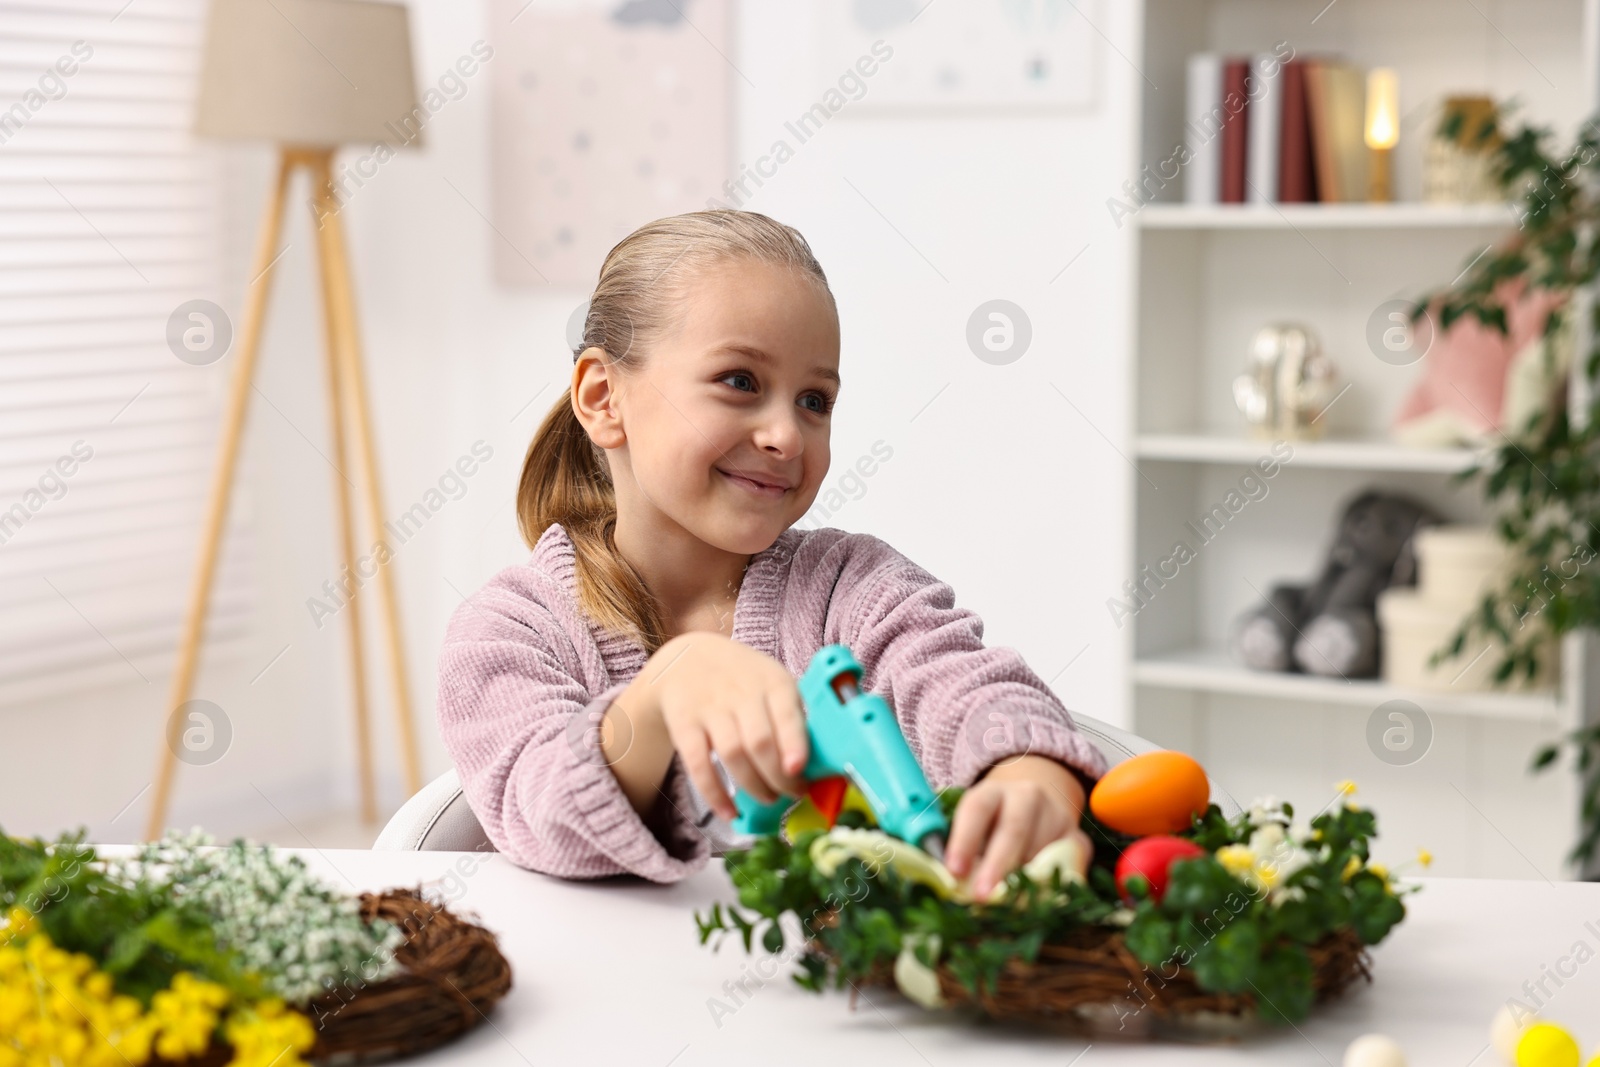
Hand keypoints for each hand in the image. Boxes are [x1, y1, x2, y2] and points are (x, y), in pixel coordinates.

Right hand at [643, 632, 810, 819]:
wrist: (687, 658)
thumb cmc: (744, 680)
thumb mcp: (773, 682)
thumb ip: (793, 716)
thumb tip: (820, 763)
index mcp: (773, 681)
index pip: (786, 714)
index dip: (793, 745)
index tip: (800, 771)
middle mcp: (741, 692)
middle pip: (760, 741)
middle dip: (779, 777)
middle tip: (791, 793)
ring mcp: (710, 708)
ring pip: (733, 754)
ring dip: (754, 786)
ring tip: (768, 798)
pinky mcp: (684, 725)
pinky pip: (698, 765)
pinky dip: (714, 794)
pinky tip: (729, 812)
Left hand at [944, 754, 1090, 900]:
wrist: (1032, 806)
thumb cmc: (991, 826)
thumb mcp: (971, 827)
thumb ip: (961, 851)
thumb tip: (949, 884)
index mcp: (992, 791)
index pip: (976, 809)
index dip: (964, 840)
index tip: (954, 871)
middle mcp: (1027, 796)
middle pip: (1013, 829)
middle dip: (997, 866)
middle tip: (983, 896)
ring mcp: (1057, 815)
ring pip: (1039, 852)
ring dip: (1021, 882)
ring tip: (1005, 904)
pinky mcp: (1078, 839)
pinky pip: (1068, 867)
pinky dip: (1051, 887)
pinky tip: (1036, 902)